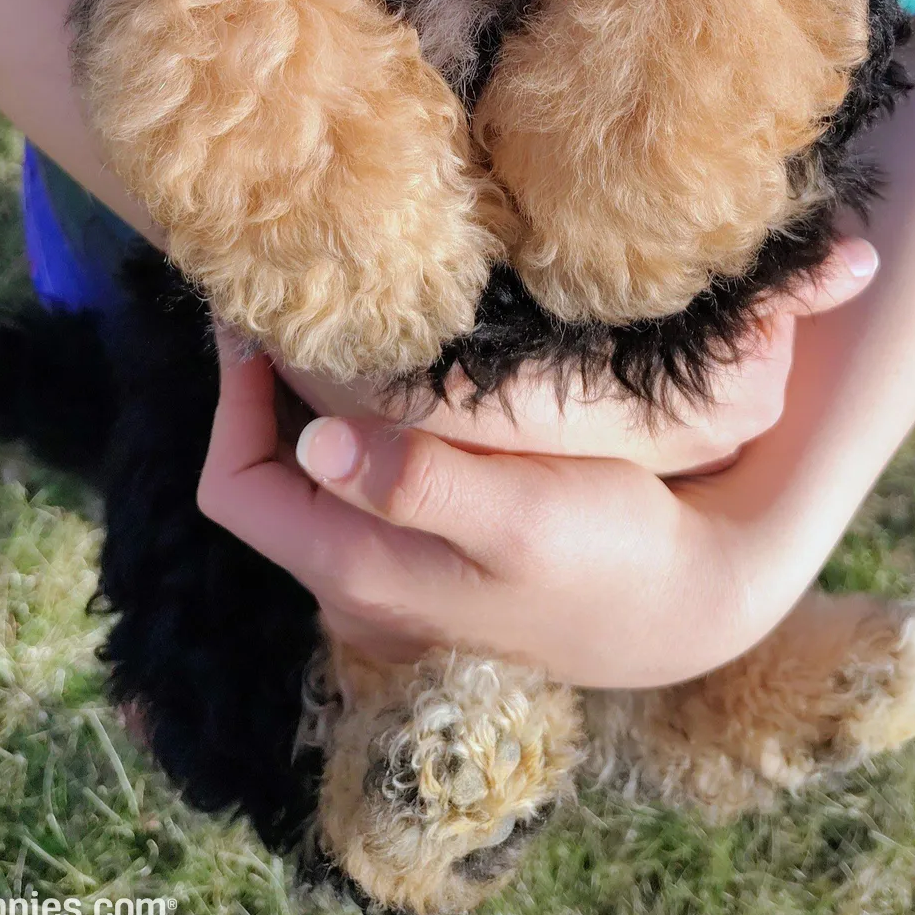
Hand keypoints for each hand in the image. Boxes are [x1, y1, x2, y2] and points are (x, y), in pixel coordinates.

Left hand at [197, 239, 876, 686]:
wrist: (685, 605)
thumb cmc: (610, 556)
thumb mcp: (520, 516)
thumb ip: (417, 484)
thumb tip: (313, 439)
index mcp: (361, 575)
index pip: (237, 488)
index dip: (229, 402)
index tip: (259, 325)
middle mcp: (358, 590)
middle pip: (263, 484)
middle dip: (261, 396)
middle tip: (291, 309)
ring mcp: (393, 583)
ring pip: (306, 487)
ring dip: (304, 411)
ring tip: (335, 334)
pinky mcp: (431, 566)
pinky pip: (354, 493)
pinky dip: (350, 434)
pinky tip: (396, 388)